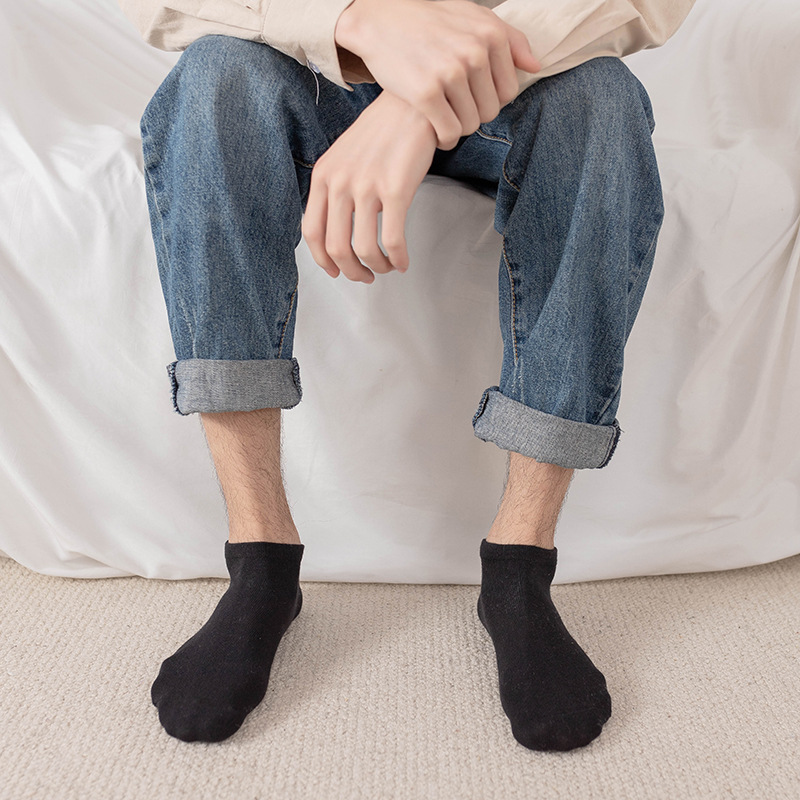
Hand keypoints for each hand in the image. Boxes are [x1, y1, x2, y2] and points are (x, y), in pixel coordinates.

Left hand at [302, 90, 437, 282]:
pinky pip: (392, 240)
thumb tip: (340, 229)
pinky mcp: (396, 189)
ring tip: (387, 268)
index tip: (336, 271)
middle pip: (336, 248)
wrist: (412, 106)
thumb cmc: (383, 133)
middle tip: (365, 277)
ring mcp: (367, 186)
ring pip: (364, 249)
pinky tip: (403, 262)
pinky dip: (398, 259)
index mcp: (323, 176)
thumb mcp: (345, 157)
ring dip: (377, 268)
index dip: (323, 261)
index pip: (311, 232)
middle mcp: (340, 182)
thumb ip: (336, 189)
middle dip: (351, 271)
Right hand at [335, 0, 540, 149]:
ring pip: (470, 125)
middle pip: (490, 111)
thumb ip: (509, 40)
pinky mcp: (426, 93)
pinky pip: (448, 133)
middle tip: (454, 107)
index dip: (490, 99)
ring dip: (457, 128)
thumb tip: (535, 66)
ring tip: (443, 115)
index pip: (508, 91)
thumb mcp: (472, 18)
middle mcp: (474, 52)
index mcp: (490, 34)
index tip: (471, 94)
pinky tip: (435, 131)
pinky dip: (443, 139)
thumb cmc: (429, 22)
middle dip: (474, 115)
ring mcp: (450, 73)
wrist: (380, 21)